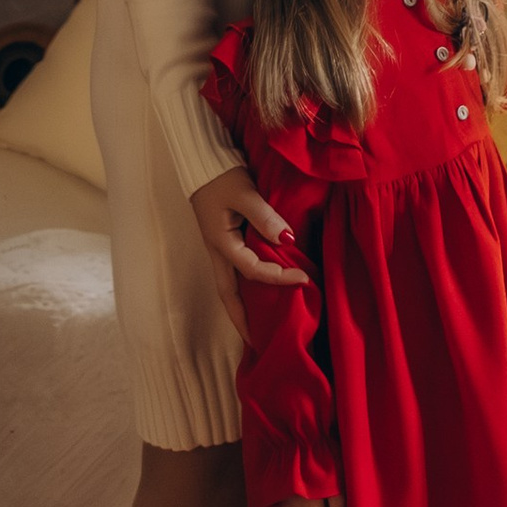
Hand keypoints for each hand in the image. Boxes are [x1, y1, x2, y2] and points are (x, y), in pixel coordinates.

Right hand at [190, 165, 305, 338]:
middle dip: (242, 321)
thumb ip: (265, 217)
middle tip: (257, 343)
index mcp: (222, 244)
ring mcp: (218, 248)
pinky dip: (244, 287)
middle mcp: (218, 252)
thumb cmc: (222, 177)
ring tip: (257, 328)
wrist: (201, 163)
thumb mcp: (244, 193)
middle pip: (228, 296)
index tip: (305, 280)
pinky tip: (256, 293)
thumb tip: (287, 241)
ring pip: (229, 287)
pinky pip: (234, 272)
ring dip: (242, 308)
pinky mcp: (223, 240)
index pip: (254, 271)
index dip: (279, 278)